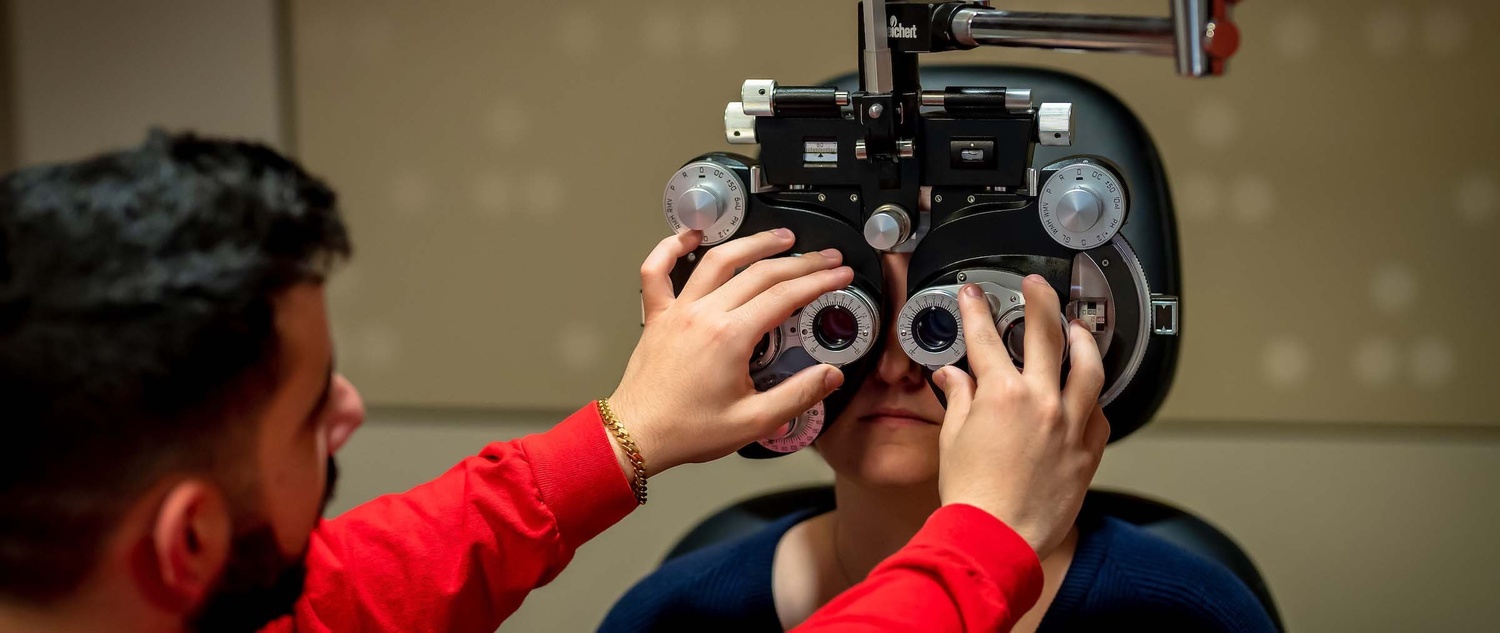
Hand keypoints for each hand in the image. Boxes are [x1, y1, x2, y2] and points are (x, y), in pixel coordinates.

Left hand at [608, 228, 853, 474]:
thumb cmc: (688, 430)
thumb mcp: (754, 422)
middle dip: (799, 261)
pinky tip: (689, 235)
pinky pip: (657, 271)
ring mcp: (678, 311)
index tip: (839, 275)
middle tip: (824, 256)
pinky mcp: (657, 316)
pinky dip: (671, 247)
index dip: (818, 281)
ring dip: (752, 243)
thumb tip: (831, 375)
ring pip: (717, 260)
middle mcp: (704, 315)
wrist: (637, 436)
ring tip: (779, 237)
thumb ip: (797, 395)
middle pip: (759, 272)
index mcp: (730, 337)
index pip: (784, 295)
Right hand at [932, 274, 1109, 558]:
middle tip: (1037, 286)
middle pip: (1047, 334)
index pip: (986, 337)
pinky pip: (1099, 412)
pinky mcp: (1088, 451)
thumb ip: (959, 399)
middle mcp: (1042, 403)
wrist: (995, 538)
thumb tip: (954, 377)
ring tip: (1077, 327)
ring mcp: (1070, 425)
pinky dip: (1092, 397)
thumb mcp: (953, 439)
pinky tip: (1086, 392)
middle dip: (1039, 301)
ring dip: (1083, 340)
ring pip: (1088, 368)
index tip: (973, 294)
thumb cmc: (972, 496)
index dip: (977, 309)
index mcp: (1002, 395)